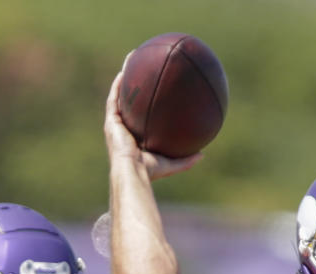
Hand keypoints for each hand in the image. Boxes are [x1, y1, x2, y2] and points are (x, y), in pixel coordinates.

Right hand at [103, 58, 201, 180]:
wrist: (132, 172)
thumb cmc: (150, 171)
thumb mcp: (173, 163)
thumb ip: (187, 160)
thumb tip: (203, 154)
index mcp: (135, 137)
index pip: (140, 116)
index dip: (144, 104)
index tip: (152, 92)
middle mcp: (124, 128)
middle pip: (129, 101)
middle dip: (135, 85)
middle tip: (143, 69)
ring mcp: (116, 124)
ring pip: (119, 95)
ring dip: (125, 77)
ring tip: (131, 60)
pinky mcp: (111, 120)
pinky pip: (114, 98)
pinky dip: (119, 84)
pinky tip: (125, 69)